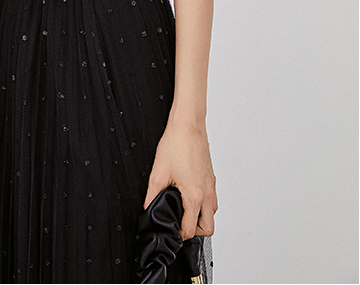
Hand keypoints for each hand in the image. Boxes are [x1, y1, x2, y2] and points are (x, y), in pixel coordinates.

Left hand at [143, 121, 217, 239]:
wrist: (188, 124)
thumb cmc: (176, 143)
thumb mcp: (158, 173)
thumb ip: (151, 196)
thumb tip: (147, 208)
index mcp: (195, 195)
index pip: (191, 229)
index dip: (179, 234)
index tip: (170, 229)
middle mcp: (207, 192)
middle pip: (209, 228)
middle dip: (194, 231)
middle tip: (179, 223)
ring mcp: (211, 184)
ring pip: (212, 213)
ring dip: (200, 217)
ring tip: (183, 209)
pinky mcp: (211, 176)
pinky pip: (212, 199)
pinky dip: (203, 204)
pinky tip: (188, 193)